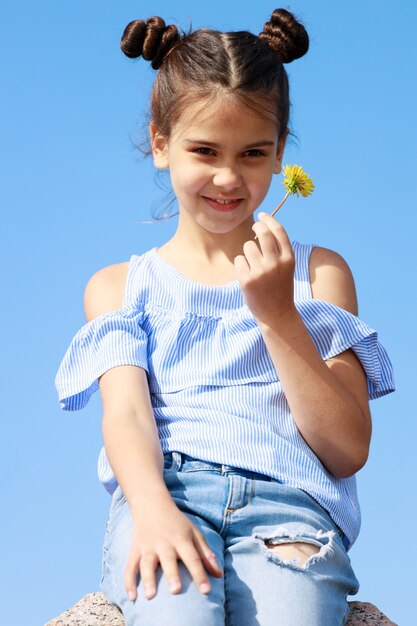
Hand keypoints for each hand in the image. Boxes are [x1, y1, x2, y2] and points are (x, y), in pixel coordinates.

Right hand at [125, 499, 222, 600]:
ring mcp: (148, 546)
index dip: (200, 574)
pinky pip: (130, 565)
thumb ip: (206, 554)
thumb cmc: (177, 523)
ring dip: (148, 579)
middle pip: (169, 559)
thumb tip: (219, 575)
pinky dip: (128, 581)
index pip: (193, 558)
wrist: (151, 503)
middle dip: (172, 575)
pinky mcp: (135, 549)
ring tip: (150, 596)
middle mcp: (164, 543)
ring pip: (147, 563)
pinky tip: (131, 597)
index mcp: (182, 539)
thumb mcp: (194, 533)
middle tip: (176, 591)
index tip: (207, 591)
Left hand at [234, 212, 295, 326]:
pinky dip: (241, 265)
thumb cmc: (279, 288)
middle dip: (257, 227)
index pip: (279, 231)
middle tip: (254, 229)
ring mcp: (262, 271)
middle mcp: (276, 263)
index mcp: (289, 259)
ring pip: (248, 246)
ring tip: (253, 266)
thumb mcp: (286, 268)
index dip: (269, 220)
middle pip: (263, 233)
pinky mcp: (248, 280)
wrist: (277, 315)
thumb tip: (263, 228)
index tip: (262, 215)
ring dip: (248, 252)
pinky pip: (239, 260)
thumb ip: (278, 250)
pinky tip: (247, 276)